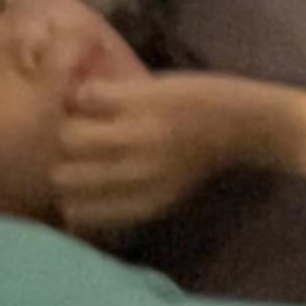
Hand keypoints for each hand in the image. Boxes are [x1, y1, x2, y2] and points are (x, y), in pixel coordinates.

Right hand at [52, 73, 291, 231]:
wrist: (243, 123)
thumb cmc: (200, 159)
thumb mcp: (162, 194)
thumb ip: (121, 200)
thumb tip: (72, 211)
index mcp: (139, 204)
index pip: (76, 211)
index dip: (63, 197)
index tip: (66, 183)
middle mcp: (133, 175)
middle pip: (63, 175)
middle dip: (61, 161)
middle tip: (69, 144)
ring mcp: (135, 135)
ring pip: (67, 135)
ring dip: (67, 123)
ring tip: (78, 115)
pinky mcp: (139, 99)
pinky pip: (87, 97)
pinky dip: (86, 93)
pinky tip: (98, 93)